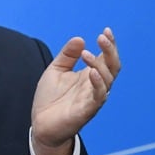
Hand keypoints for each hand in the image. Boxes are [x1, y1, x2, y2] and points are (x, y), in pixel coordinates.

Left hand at [31, 28, 119, 154]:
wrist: (41, 123)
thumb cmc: (50, 98)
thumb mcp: (56, 71)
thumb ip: (67, 55)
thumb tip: (80, 39)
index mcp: (90, 75)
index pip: (106, 58)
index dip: (109, 45)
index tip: (106, 31)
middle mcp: (95, 85)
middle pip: (112, 67)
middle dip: (110, 51)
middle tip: (102, 37)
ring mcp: (93, 98)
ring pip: (108, 80)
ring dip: (100, 65)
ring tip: (87, 54)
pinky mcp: (87, 110)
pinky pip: (98, 97)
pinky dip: (98, 84)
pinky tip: (92, 73)